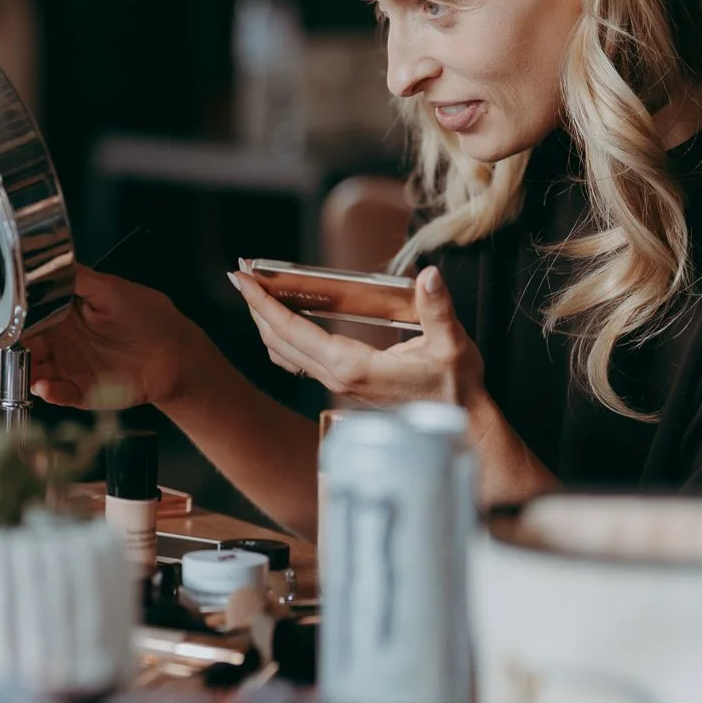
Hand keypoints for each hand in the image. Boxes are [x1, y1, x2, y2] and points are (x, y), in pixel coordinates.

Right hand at [21, 266, 214, 409]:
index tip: (8, 318)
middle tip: (14, 345)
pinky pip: (58, 394)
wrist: (175, 351)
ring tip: (28, 367)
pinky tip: (45, 386)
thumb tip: (46, 263)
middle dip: (15, 347)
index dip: (17, 318)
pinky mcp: (81, 391)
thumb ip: (76, 277)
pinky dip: (48, 392)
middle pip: (25, 345)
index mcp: (64, 314)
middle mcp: (62, 341)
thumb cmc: (149, 317)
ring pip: (34, 371)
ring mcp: (70, 367)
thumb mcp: (110, 288)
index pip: (29, 315)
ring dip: (26, 371)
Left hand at [229, 264, 480, 410]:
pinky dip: (283, 338)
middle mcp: (337, 379)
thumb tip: (429, 276)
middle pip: (279, 342)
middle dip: (255, 307)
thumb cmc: (456, 388)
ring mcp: (337, 386)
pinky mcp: (342, 387)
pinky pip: (299, 362)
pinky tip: (282, 321)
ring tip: (255, 293)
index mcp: (354, 368)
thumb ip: (438, 309)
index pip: (294, 332)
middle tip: (239, 275)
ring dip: (266, 323)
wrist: (462, 427)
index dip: (264, 304)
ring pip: (285, 354)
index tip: (243, 279)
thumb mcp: (453, 345)